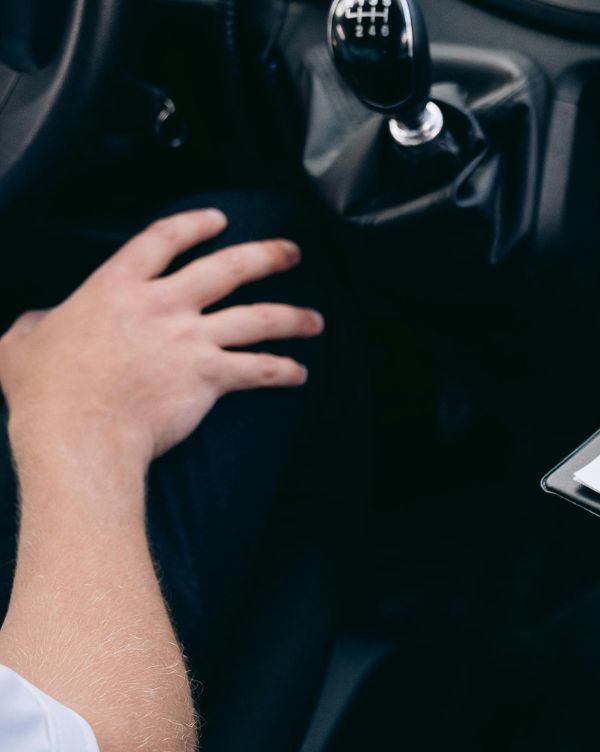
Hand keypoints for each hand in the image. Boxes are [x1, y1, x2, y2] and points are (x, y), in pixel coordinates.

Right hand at [0, 208, 322, 471]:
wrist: (79, 430)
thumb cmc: (46, 391)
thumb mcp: (23, 342)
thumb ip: (37, 324)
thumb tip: (38, 324)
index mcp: (117, 287)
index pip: (163, 239)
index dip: (195, 225)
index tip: (219, 220)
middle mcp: (162, 305)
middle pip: (228, 268)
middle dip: (266, 256)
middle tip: (292, 252)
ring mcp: (190, 339)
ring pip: (257, 317)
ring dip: (293, 317)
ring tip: (316, 320)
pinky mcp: (210, 375)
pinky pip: (258, 369)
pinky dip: (283, 371)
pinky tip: (299, 373)